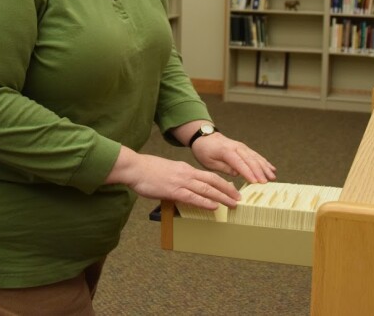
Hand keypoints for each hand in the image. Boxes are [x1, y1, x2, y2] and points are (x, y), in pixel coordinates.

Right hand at [105, 146, 240, 209]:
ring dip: (222, 197)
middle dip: (228, 189)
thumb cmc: (146, 171)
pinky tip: (214, 206)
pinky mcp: (173, 190)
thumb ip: (176, 180)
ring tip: (233, 204)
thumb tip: (182, 190)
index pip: (208, 175)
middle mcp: (186, 173)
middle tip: (239, 198)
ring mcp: (181, 181)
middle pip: (212, 181)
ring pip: (206, 189)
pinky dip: (205, 202)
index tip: (231, 189)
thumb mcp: (167, 172)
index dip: (222, 183)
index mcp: (185, 169)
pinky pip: (193, 197)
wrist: (134, 168)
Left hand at [191, 133, 275, 183]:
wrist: (204, 137)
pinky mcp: (244, 148)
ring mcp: (242, 147)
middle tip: (266, 182)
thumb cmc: (204, 151)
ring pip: (256, 157)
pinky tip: (271, 168)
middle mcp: (237, 147)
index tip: (255, 182)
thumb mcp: (209, 162)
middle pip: (250, 160)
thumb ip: (224, 168)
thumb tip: (237, 174)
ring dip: (265, 167)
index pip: (239, 163)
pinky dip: (264, 162)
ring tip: (272, 177)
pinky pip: (256, 155)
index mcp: (226, 151)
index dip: (248, 172)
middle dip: (259, 171)